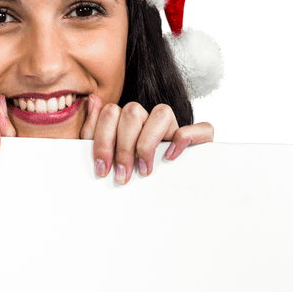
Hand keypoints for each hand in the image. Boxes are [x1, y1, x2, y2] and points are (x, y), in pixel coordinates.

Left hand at [81, 94, 214, 183]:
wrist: (166, 192)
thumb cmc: (128, 170)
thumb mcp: (105, 154)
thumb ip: (94, 130)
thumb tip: (93, 100)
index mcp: (126, 118)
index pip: (110, 112)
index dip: (103, 142)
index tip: (103, 170)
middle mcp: (149, 117)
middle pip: (132, 112)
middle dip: (123, 148)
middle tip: (122, 176)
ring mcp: (173, 125)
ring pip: (162, 112)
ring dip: (147, 143)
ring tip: (143, 170)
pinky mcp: (199, 137)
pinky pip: (198, 128)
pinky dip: (183, 140)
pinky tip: (169, 158)